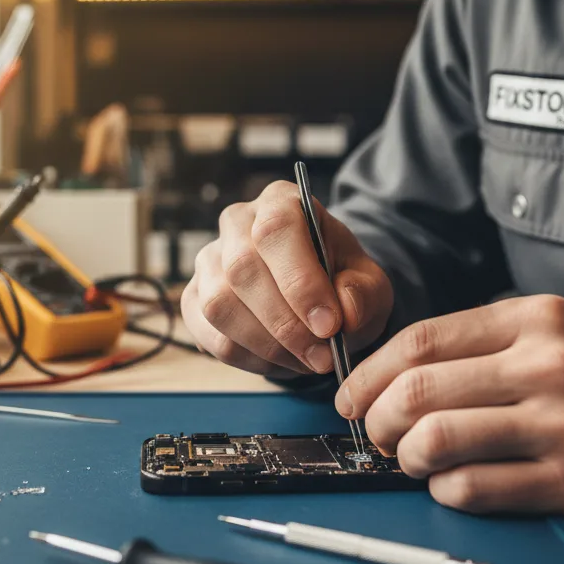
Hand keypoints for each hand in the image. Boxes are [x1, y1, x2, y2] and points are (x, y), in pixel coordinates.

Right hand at [181, 180, 393, 377]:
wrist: (316, 299)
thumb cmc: (340, 282)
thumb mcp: (368, 283)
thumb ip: (363, 293)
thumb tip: (345, 311)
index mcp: (281, 202)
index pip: (277, 230)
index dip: (301, 281)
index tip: (330, 325)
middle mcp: (237, 223)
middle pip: (242, 268)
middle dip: (286, 324)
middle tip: (322, 356)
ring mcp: (208, 260)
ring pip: (220, 305)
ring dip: (267, 345)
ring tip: (305, 360)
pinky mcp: (194, 299)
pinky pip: (211, 335)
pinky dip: (249, 359)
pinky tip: (280, 361)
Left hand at [336, 294, 563, 525]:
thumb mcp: (560, 332)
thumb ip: (484, 341)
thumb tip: (397, 369)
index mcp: (535, 319)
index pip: (421, 340)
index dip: (368, 372)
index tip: (350, 394)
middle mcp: (546, 365)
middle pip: (418, 389)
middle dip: (375, 418)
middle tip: (372, 432)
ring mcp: (561, 425)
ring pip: (437, 440)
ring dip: (405, 457)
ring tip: (410, 459)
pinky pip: (476, 489)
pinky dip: (445, 490)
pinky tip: (450, 484)